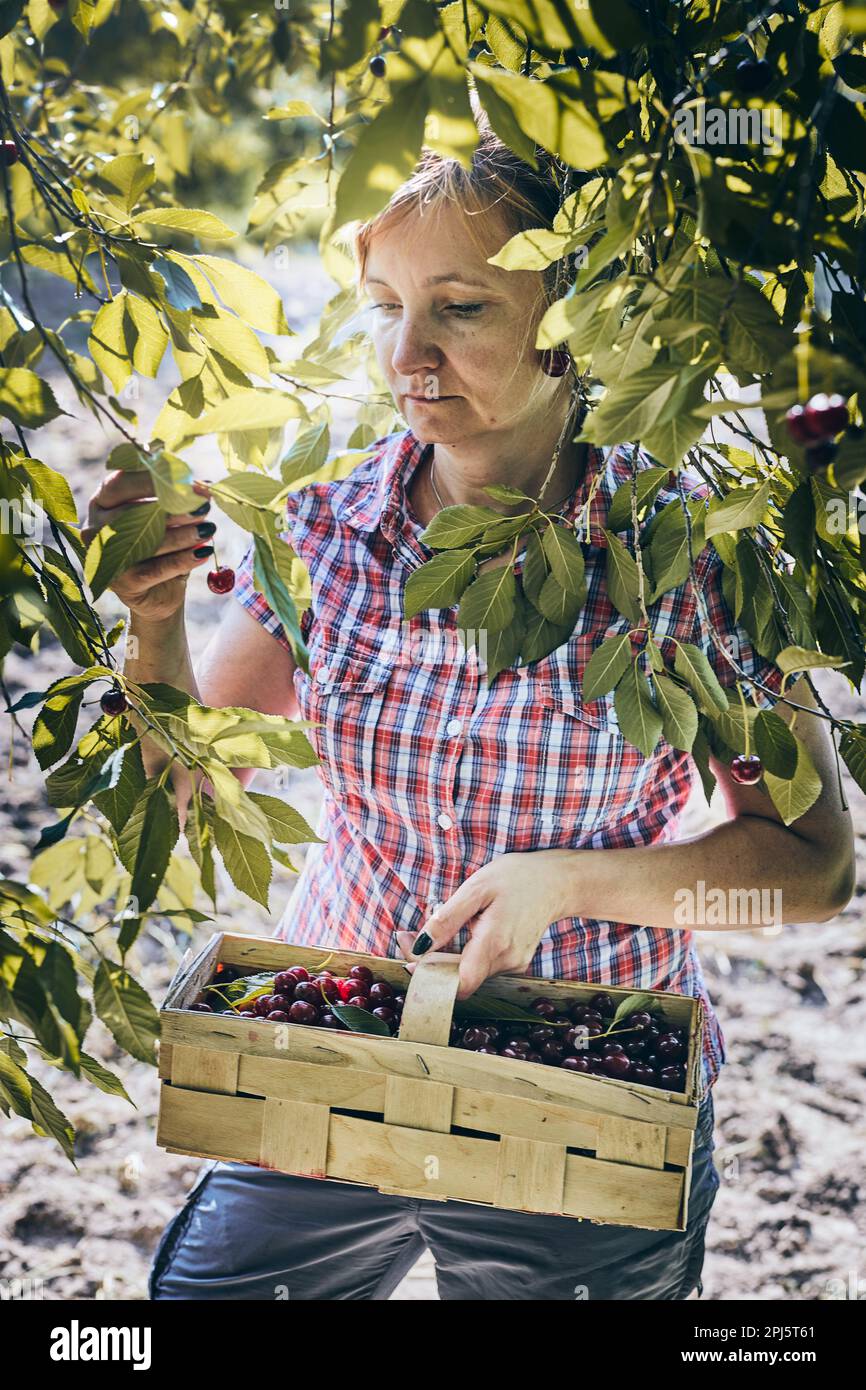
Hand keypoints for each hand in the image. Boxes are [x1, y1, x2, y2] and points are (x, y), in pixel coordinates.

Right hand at [81, 470, 213, 620]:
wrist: (159, 591)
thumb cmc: (161, 542)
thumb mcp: (166, 517)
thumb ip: (177, 499)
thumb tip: (203, 485)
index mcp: (102, 502)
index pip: (120, 483)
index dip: (154, 479)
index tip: (189, 482)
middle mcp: (96, 527)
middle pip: (134, 513)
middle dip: (173, 508)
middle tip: (204, 507)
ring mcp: (106, 557)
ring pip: (147, 541)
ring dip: (183, 534)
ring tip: (209, 529)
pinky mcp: (123, 583)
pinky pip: (157, 568)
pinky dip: (183, 559)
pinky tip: (204, 552)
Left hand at [395, 852, 568, 1000]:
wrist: (556, 881)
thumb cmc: (516, 878)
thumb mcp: (476, 888)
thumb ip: (447, 919)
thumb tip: (420, 946)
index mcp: (495, 943)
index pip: (459, 984)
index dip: (431, 978)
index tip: (411, 958)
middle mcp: (507, 961)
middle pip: (459, 978)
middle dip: (430, 962)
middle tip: (408, 937)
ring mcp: (514, 964)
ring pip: (469, 973)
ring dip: (446, 958)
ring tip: (432, 930)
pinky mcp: (515, 962)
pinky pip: (481, 965)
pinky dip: (464, 954)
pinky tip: (460, 932)